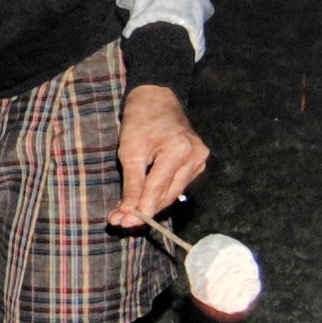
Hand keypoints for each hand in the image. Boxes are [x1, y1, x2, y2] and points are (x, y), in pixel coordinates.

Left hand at [111, 84, 209, 226]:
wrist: (157, 99)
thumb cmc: (140, 120)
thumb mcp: (130, 150)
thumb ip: (132, 183)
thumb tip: (127, 211)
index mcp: (179, 150)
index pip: (157, 188)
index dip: (140, 209)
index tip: (124, 222)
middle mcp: (195, 156)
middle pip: (167, 195)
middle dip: (144, 210)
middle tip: (121, 221)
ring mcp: (200, 160)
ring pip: (173, 193)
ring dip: (151, 205)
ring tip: (128, 214)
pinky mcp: (198, 163)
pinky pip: (177, 185)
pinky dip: (161, 193)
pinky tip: (144, 199)